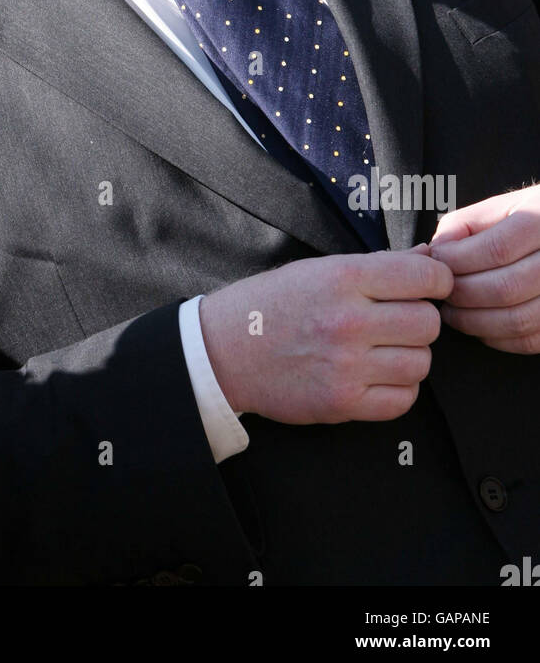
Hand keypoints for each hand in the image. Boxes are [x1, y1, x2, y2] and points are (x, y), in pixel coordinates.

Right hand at [199, 248, 452, 423]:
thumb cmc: (273, 303)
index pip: (425, 278)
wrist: (224, 350)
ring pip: (421, 363)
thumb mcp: (320, 269)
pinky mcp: (343, 403)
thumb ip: (378, 265)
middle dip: (420, 320)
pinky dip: (397, 389)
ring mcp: (347, 365)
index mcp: (344, 278)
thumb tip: (431, 259)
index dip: (437, 282)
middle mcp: (348, 321)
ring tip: (382, 349)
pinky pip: (403, 399)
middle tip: (397, 320)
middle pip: (428, 323)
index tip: (429, 287)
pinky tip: (375, 374)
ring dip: (409, 356)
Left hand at [429, 186, 539, 352]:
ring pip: (516, 320)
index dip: (458, 260)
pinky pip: (529, 340)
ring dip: (473, 321)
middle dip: (461, 293)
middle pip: (504, 288)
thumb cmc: (533, 220)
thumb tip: (436, 251)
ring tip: (453, 310)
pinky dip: (496, 338)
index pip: (496, 250)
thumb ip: (466, 223)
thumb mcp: (504, 206)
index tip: (436, 260)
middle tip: (440, 290)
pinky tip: (479, 324)